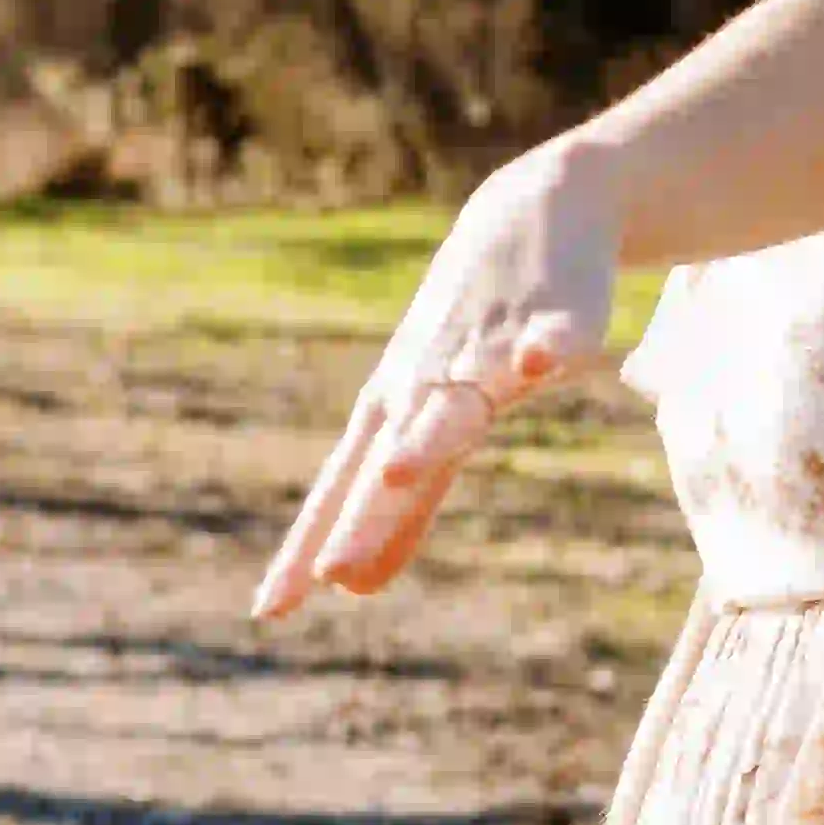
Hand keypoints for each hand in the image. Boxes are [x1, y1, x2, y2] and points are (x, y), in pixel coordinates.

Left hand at [251, 146, 621, 621]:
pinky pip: (551, 335)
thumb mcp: (429, 421)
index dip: (308, 546)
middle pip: (391, 458)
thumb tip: (350, 588)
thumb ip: (400, 508)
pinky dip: (546, 349)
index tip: (270, 612)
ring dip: (429, 433)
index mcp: (392, 412)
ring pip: (456, 400)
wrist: (533, 213)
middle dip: (365, 515)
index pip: (341, 489)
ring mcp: (486, 348)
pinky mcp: (553, 317)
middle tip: (331, 575)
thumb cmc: (468, 336)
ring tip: (400, 467)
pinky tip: (544, 363)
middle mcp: (427, 384)